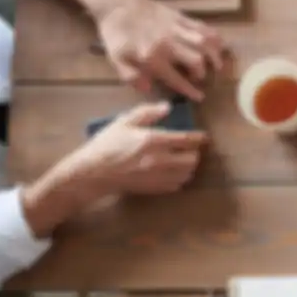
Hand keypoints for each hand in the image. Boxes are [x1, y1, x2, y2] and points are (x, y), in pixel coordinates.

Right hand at [65, 102, 206, 195]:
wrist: (93, 173)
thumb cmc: (107, 144)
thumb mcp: (124, 122)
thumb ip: (147, 112)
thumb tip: (167, 107)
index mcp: (154, 140)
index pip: (186, 140)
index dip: (199, 138)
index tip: (203, 136)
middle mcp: (160, 160)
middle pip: (192, 159)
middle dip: (194, 153)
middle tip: (189, 149)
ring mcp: (157, 177)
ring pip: (187, 174)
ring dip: (188, 167)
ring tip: (182, 160)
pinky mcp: (153, 189)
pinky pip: (176, 186)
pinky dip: (179, 179)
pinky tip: (172, 172)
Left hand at [94, 0, 229, 100]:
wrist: (118, 2)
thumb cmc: (116, 33)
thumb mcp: (116, 58)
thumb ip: (130, 76)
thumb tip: (148, 89)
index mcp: (151, 57)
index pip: (176, 78)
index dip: (190, 90)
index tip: (200, 97)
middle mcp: (168, 44)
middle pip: (197, 60)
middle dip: (202, 72)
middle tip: (199, 77)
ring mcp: (176, 29)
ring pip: (204, 43)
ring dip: (214, 55)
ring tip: (216, 64)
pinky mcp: (181, 17)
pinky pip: (203, 27)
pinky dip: (214, 37)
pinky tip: (219, 45)